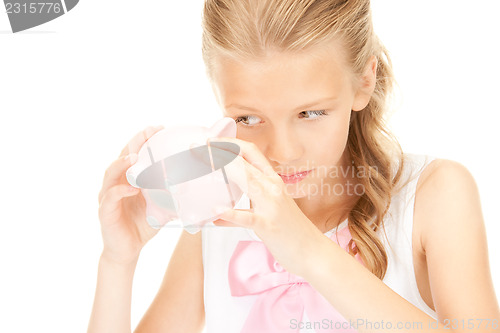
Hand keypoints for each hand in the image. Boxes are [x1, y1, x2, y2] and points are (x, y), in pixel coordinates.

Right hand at [97, 125, 163, 264]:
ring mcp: (108, 196)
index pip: (135, 154)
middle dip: (135, 143)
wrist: (129, 249)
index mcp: (129, 178)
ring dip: (122, 163)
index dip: (144, 140)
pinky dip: (120, 192)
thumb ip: (172, 193)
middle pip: (122, 157)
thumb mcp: (162, 205)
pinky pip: (110, 198)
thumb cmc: (143, 223)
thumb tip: (197, 185)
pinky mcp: (105, 212)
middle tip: (149, 131)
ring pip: (111, 174)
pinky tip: (132, 188)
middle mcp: (116, 183)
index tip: (160, 128)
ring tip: (135, 157)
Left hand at [207, 137, 326, 277]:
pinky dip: (229, 214)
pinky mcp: (268, 226)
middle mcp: (272, 187)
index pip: (251, 151)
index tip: (210, 139)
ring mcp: (271, 206)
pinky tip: (213, 212)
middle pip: (243, 161)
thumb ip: (251, 199)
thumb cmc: (290, 230)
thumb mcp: (270, 207)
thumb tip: (221, 204)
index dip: (229, 142)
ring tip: (199, 164)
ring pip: (246, 179)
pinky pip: (246, 217)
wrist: (313, 251)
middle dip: (218, 150)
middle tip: (195, 146)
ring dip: (222, 168)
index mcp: (272, 180)